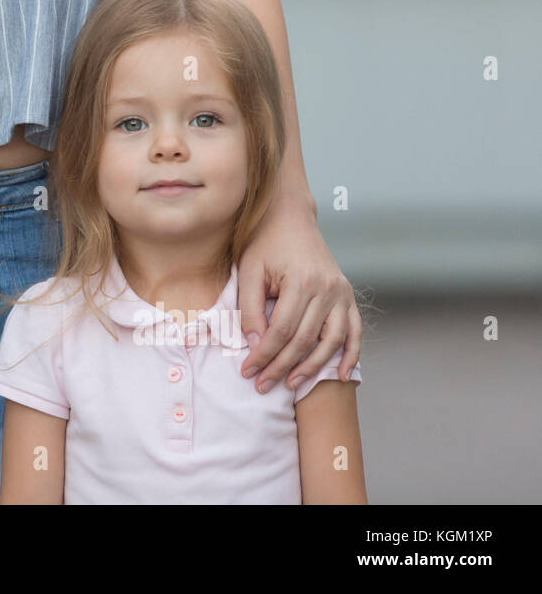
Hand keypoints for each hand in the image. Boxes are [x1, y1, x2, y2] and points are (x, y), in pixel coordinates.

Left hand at [235, 196, 360, 392]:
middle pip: (304, 340)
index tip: (247, 371)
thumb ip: (250, 308)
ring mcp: (341, 292)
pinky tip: (341, 375)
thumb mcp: (248, 270)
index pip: (281, 331)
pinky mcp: (347, 294)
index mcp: (301, 282)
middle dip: (281, 366)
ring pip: (332, 341)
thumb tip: (256, 345)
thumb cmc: (264, 243)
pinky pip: (354, 330)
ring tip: (291, 384)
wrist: (290, 216)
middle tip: (262, 385)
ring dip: (313, 367)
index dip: (263, 355)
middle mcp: (327, 289)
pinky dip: (350, 354)